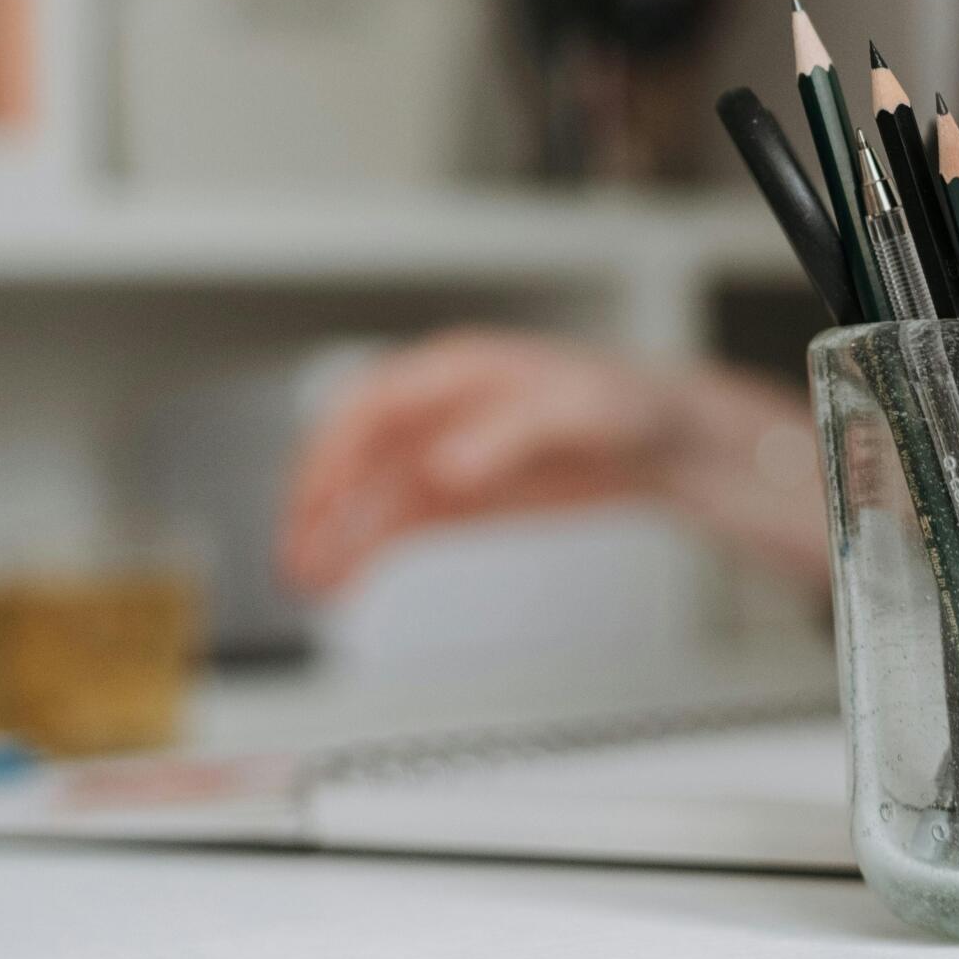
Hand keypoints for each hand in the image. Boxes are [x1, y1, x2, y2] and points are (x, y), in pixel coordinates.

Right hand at [282, 331, 679, 595]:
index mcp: (457, 372)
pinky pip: (394, 527)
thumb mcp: (580, 407)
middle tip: (293, 552)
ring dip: (329, 538)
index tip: (315, 496)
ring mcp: (443, 457)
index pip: (371, 403)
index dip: (334, 449)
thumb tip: (446, 464)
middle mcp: (437, 413)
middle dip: (317, 501)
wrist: (666, 439)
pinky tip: (340, 586)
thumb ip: (510, 434)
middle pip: (353, 453)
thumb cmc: (629, 401)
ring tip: (304, 584)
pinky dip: (362, 555)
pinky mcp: (458, 499)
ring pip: (365, 498)